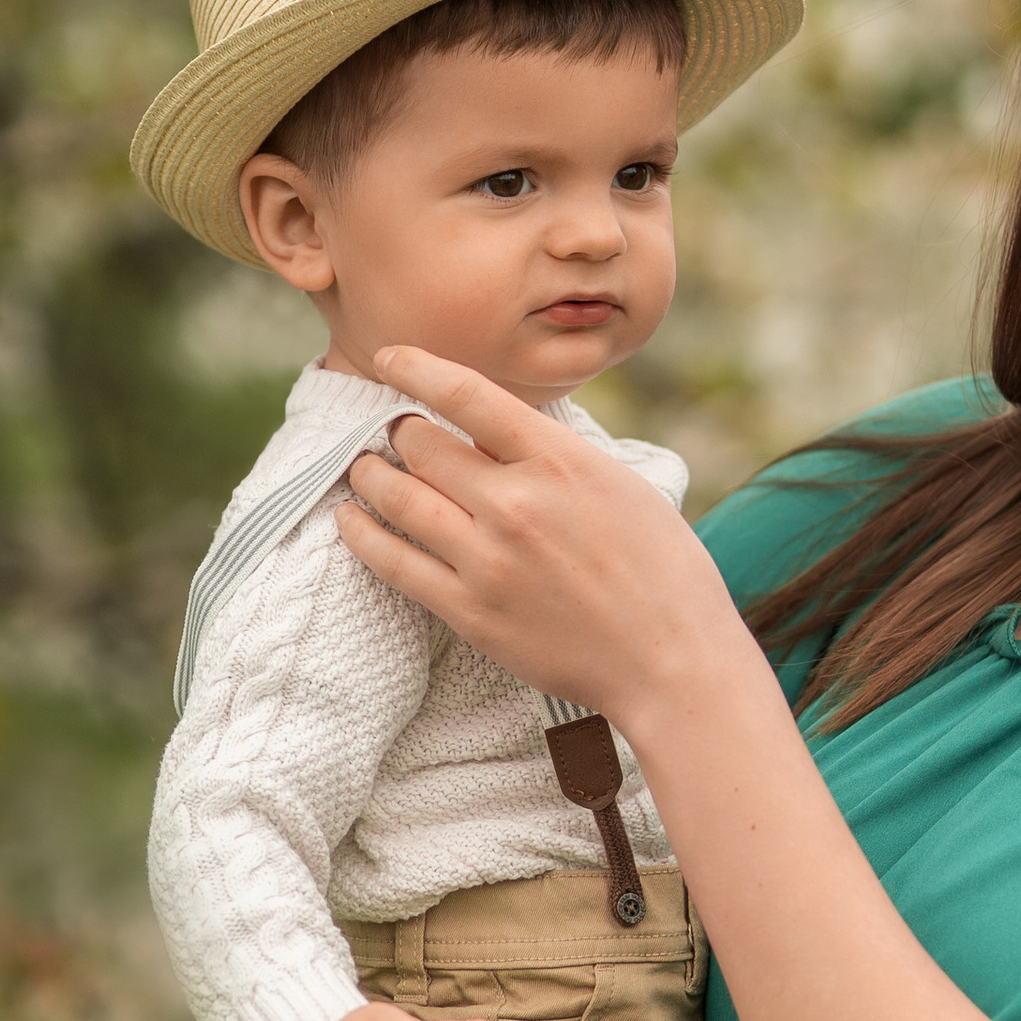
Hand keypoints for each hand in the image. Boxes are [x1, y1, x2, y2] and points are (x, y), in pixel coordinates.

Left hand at [334, 344, 743, 725]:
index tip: (390, 357)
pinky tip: (349, 520)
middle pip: (422, 444)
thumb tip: (494, 432)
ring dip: (370, 476)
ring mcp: (487, 559)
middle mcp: (515, 503)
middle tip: (393, 433)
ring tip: (362, 469)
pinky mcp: (469, 611)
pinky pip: (394, 562)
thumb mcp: (621, 487)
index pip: (466, 394)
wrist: (670, 662)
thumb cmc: (663, 573)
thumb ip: (556, 457)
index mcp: (559, 461)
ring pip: (399, 497)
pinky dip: (362, 535)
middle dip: (399, 431)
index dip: (416, 368)